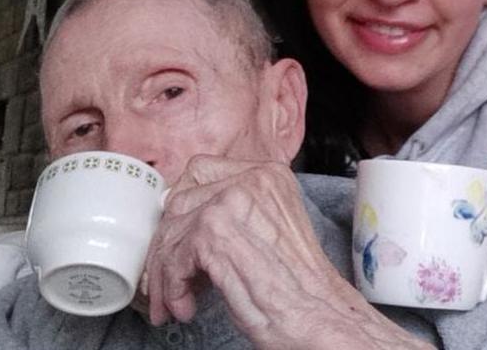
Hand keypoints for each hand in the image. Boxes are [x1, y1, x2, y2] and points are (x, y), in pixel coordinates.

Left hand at [144, 155, 433, 349]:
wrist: (320, 314)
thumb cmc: (300, 285)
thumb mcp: (270, 229)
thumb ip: (236, 213)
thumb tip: (182, 221)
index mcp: (269, 174)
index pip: (200, 171)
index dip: (181, 207)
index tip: (176, 238)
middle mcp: (250, 180)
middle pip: (179, 201)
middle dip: (168, 245)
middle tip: (170, 280)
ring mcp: (230, 203)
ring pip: (171, 231)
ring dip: (166, 273)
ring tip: (177, 301)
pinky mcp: (214, 233)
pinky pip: (173, 257)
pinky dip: (172, 288)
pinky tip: (186, 306)